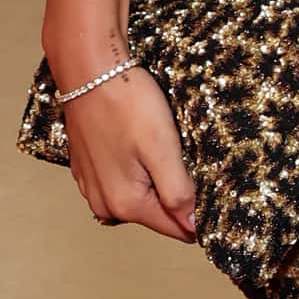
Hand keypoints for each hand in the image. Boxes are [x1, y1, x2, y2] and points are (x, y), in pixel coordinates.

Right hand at [62, 64, 197, 238]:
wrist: (88, 69)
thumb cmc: (126, 103)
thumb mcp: (163, 149)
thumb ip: (178, 194)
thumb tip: (193, 228)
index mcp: (126, 204)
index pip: (178, 229)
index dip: (200, 214)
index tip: (210, 187)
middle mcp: (105, 204)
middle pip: (159, 213)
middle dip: (178, 193)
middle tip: (184, 156)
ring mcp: (93, 187)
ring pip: (142, 197)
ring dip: (158, 179)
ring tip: (161, 146)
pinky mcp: (89, 170)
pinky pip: (124, 181)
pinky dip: (138, 168)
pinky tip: (141, 143)